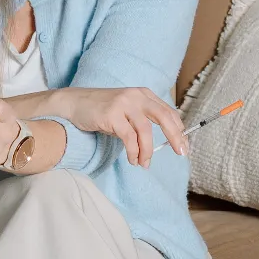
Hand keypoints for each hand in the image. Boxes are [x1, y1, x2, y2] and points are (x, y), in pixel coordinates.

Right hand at [57, 87, 187, 167]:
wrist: (74, 103)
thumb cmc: (102, 110)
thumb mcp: (127, 110)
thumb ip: (143, 120)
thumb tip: (164, 140)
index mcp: (144, 94)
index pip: (168, 111)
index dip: (179, 129)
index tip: (184, 146)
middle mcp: (136, 96)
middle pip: (164, 117)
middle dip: (175, 137)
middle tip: (181, 153)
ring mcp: (123, 104)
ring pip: (145, 130)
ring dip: (148, 151)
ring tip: (145, 164)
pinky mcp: (111, 115)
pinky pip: (129, 138)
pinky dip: (133, 152)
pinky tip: (133, 160)